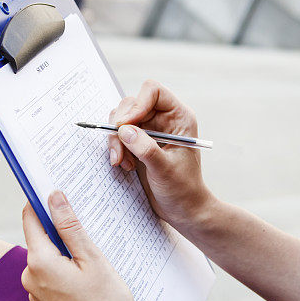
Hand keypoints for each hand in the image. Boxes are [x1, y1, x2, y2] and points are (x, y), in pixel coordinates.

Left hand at [21, 191, 142, 300]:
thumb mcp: (92, 259)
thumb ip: (70, 226)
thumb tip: (54, 196)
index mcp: (40, 262)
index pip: (31, 218)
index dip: (43, 201)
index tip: (58, 189)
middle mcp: (30, 276)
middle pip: (40, 236)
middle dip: (60, 226)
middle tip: (88, 221)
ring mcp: (35, 291)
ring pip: (46, 254)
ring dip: (65, 247)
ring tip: (93, 252)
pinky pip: (50, 272)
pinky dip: (64, 265)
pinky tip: (87, 271)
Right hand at [108, 80, 215, 230]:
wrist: (183, 209)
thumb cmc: (183, 189)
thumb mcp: (165, 170)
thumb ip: (145, 148)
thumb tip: (124, 130)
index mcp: (179, 117)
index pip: (153, 91)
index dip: (137, 103)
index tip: (125, 125)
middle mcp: (164, 118)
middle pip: (132, 103)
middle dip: (121, 126)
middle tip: (119, 151)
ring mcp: (150, 129)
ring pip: (122, 118)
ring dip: (116, 140)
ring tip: (122, 163)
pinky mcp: (139, 141)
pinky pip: (119, 134)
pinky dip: (117, 147)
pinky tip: (124, 165)